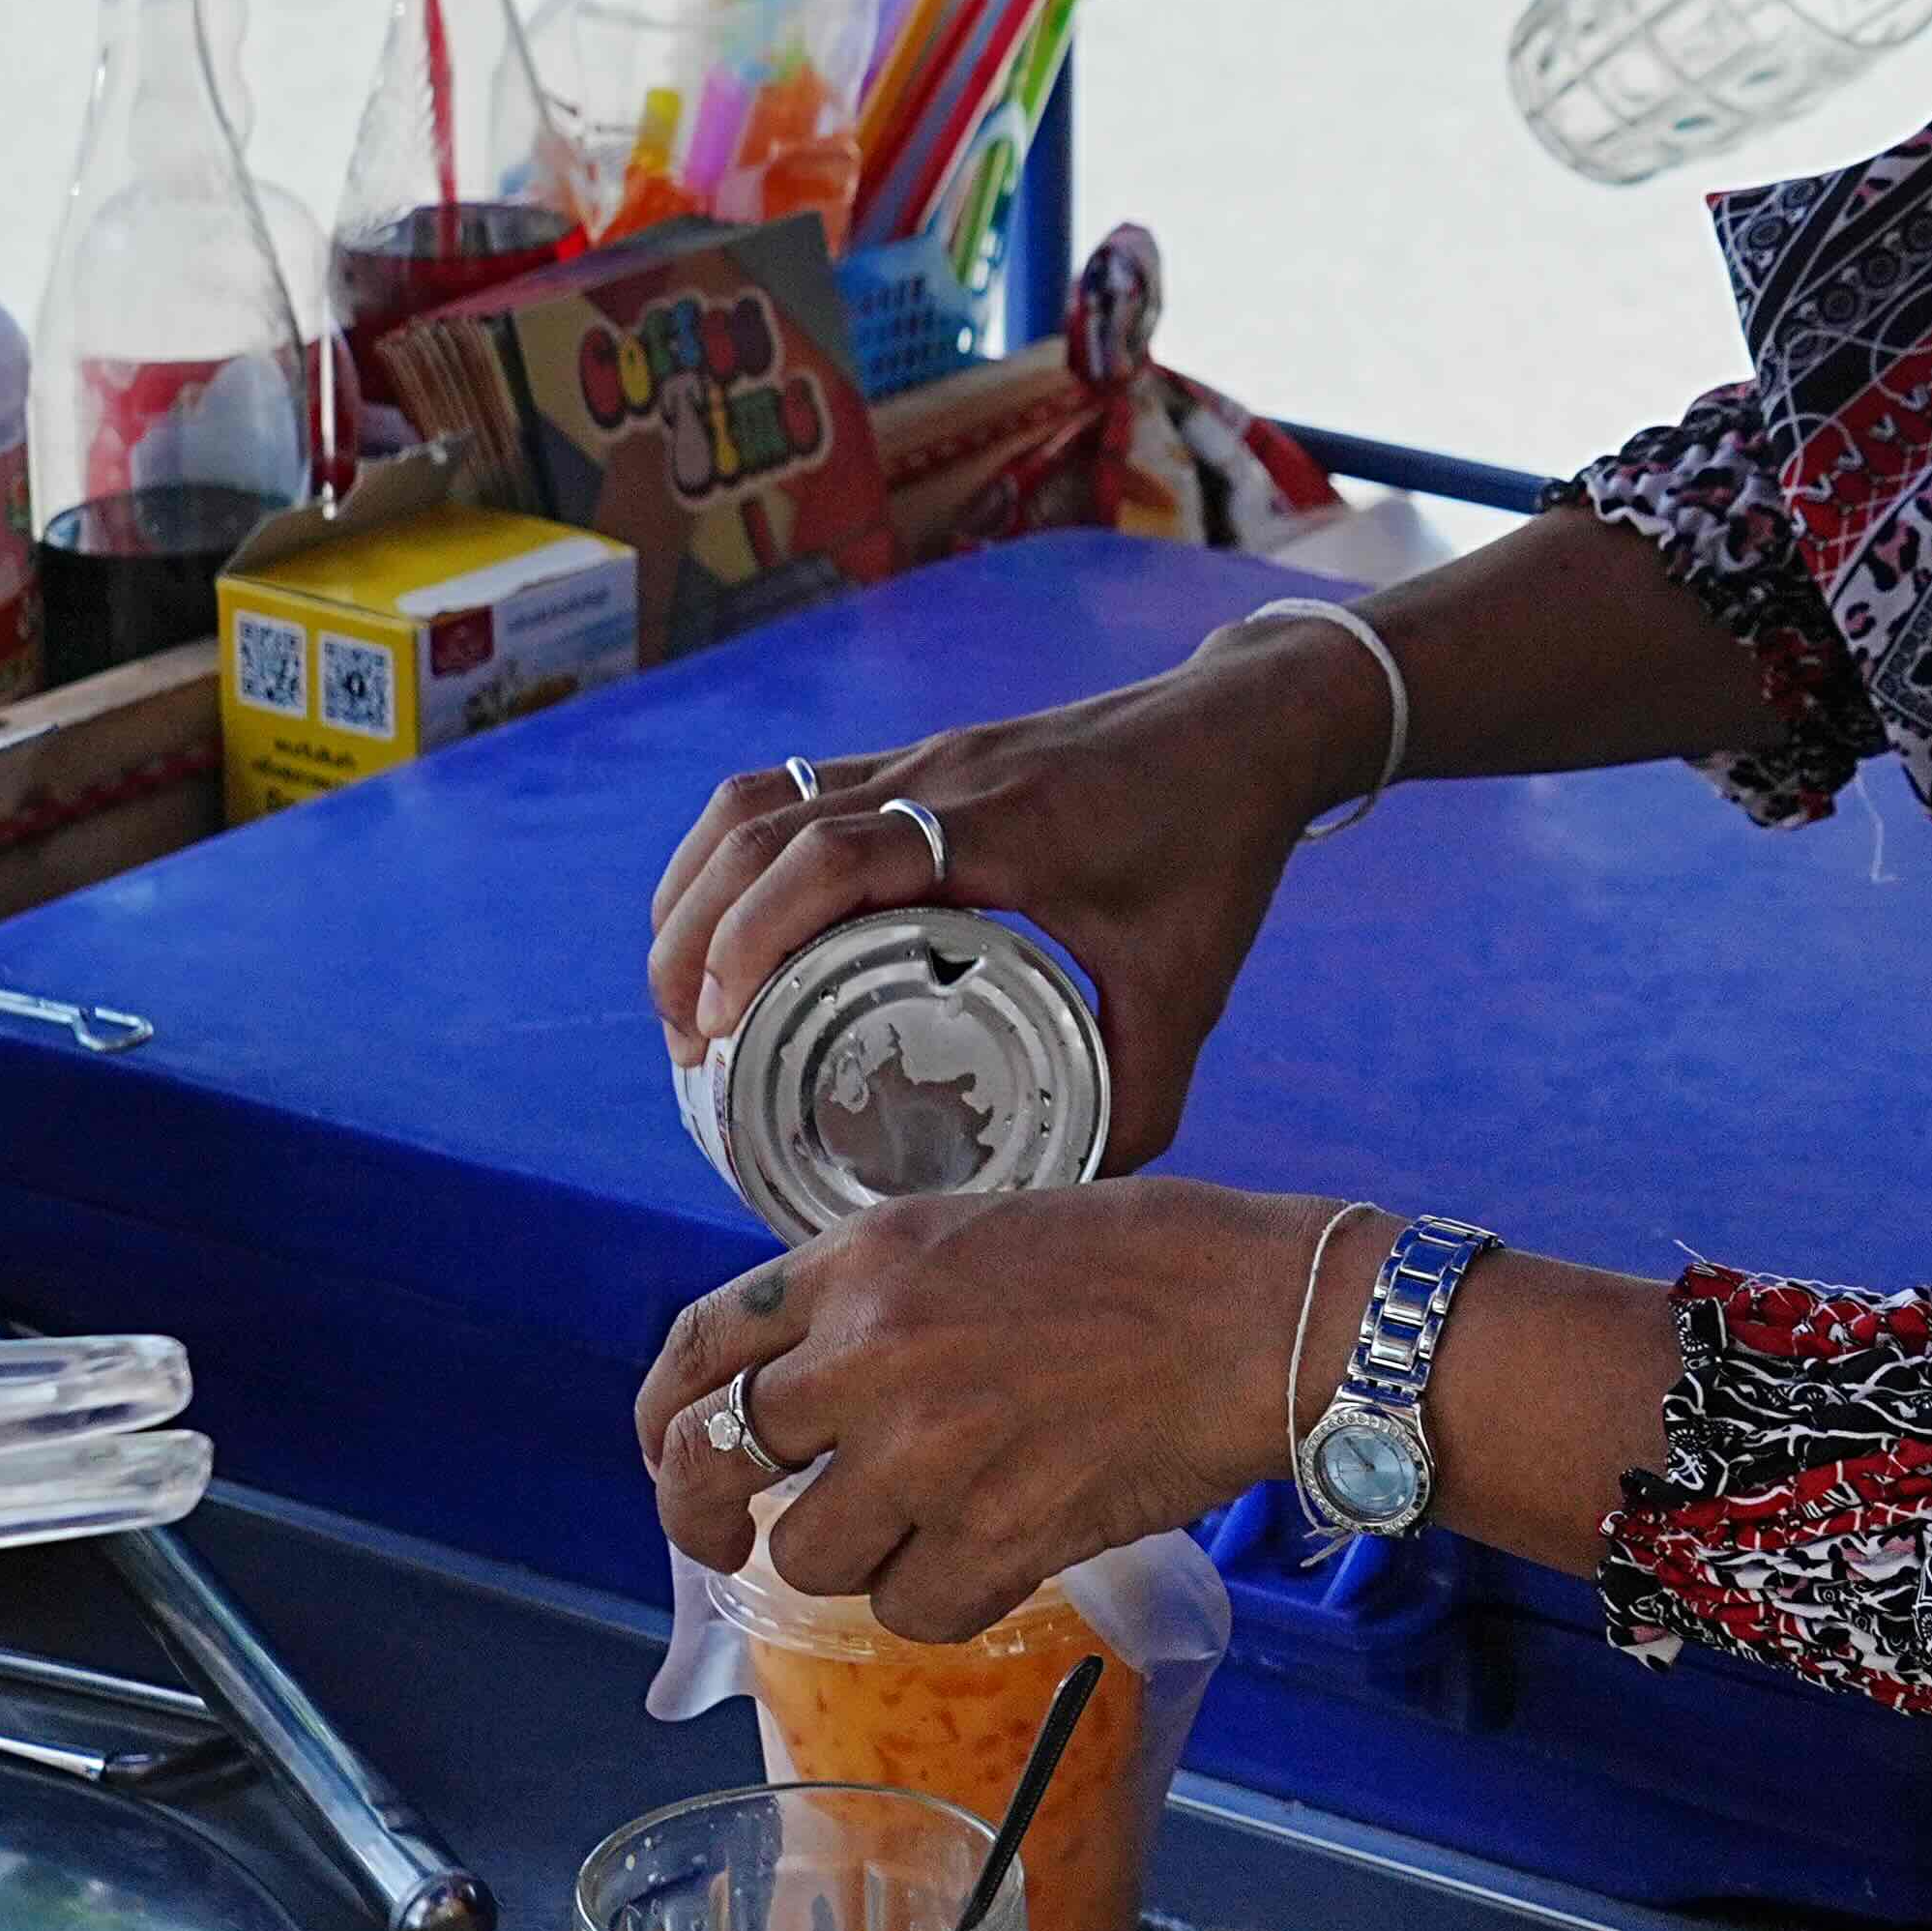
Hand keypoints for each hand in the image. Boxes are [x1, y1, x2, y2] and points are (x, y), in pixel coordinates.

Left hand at [635, 1179, 1362, 1641]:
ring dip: (852, 1559)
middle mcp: (875, 1353)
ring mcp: (931, 1452)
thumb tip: (813, 1375)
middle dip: (707, 1517)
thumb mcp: (982, 1229)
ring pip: (812, 1556)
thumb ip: (883, 1294)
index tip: (673, 1451)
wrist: (1265, 1319)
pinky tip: (990, 1560)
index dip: (665, 1418)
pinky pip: (914, 1611)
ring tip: (920, 1530)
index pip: (701, 1345)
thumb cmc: (1151, 1261)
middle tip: (733, 1539)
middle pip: (719, 1463)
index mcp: (866, 1261)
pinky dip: (940, 1602)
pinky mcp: (998, 1535)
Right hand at [647, 624, 1386, 1167]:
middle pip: (757, 829)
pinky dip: (732, 859)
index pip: (831, 855)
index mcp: (999, 827)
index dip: (751, 934)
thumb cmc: (1219, 850)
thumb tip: (1063, 1203)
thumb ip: (1138, 1100)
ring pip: (753, 799)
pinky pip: (784, 788)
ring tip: (686, 996)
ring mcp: (919, 757)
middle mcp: (938, 778)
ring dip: (694, 892)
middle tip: (686, 1044)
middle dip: (691, 936)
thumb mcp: (1189, 989)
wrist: (1245, 727)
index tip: (716, 1028)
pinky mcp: (915, 756)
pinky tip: (727, 929)